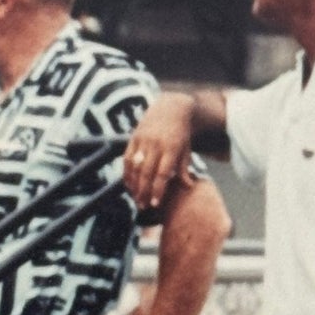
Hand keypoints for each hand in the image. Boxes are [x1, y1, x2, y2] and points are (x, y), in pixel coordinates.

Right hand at [124, 94, 193, 208]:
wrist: (171, 107)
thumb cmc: (181, 132)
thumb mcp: (186, 149)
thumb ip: (184, 168)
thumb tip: (187, 186)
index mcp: (171, 148)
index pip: (162, 174)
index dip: (158, 190)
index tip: (155, 203)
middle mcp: (156, 145)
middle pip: (147, 173)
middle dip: (144, 192)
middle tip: (143, 206)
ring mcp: (143, 140)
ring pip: (135, 167)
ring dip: (134, 185)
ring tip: (136, 198)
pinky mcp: (134, 137)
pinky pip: (127, 158)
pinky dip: (126, 173)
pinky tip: (128, 184)